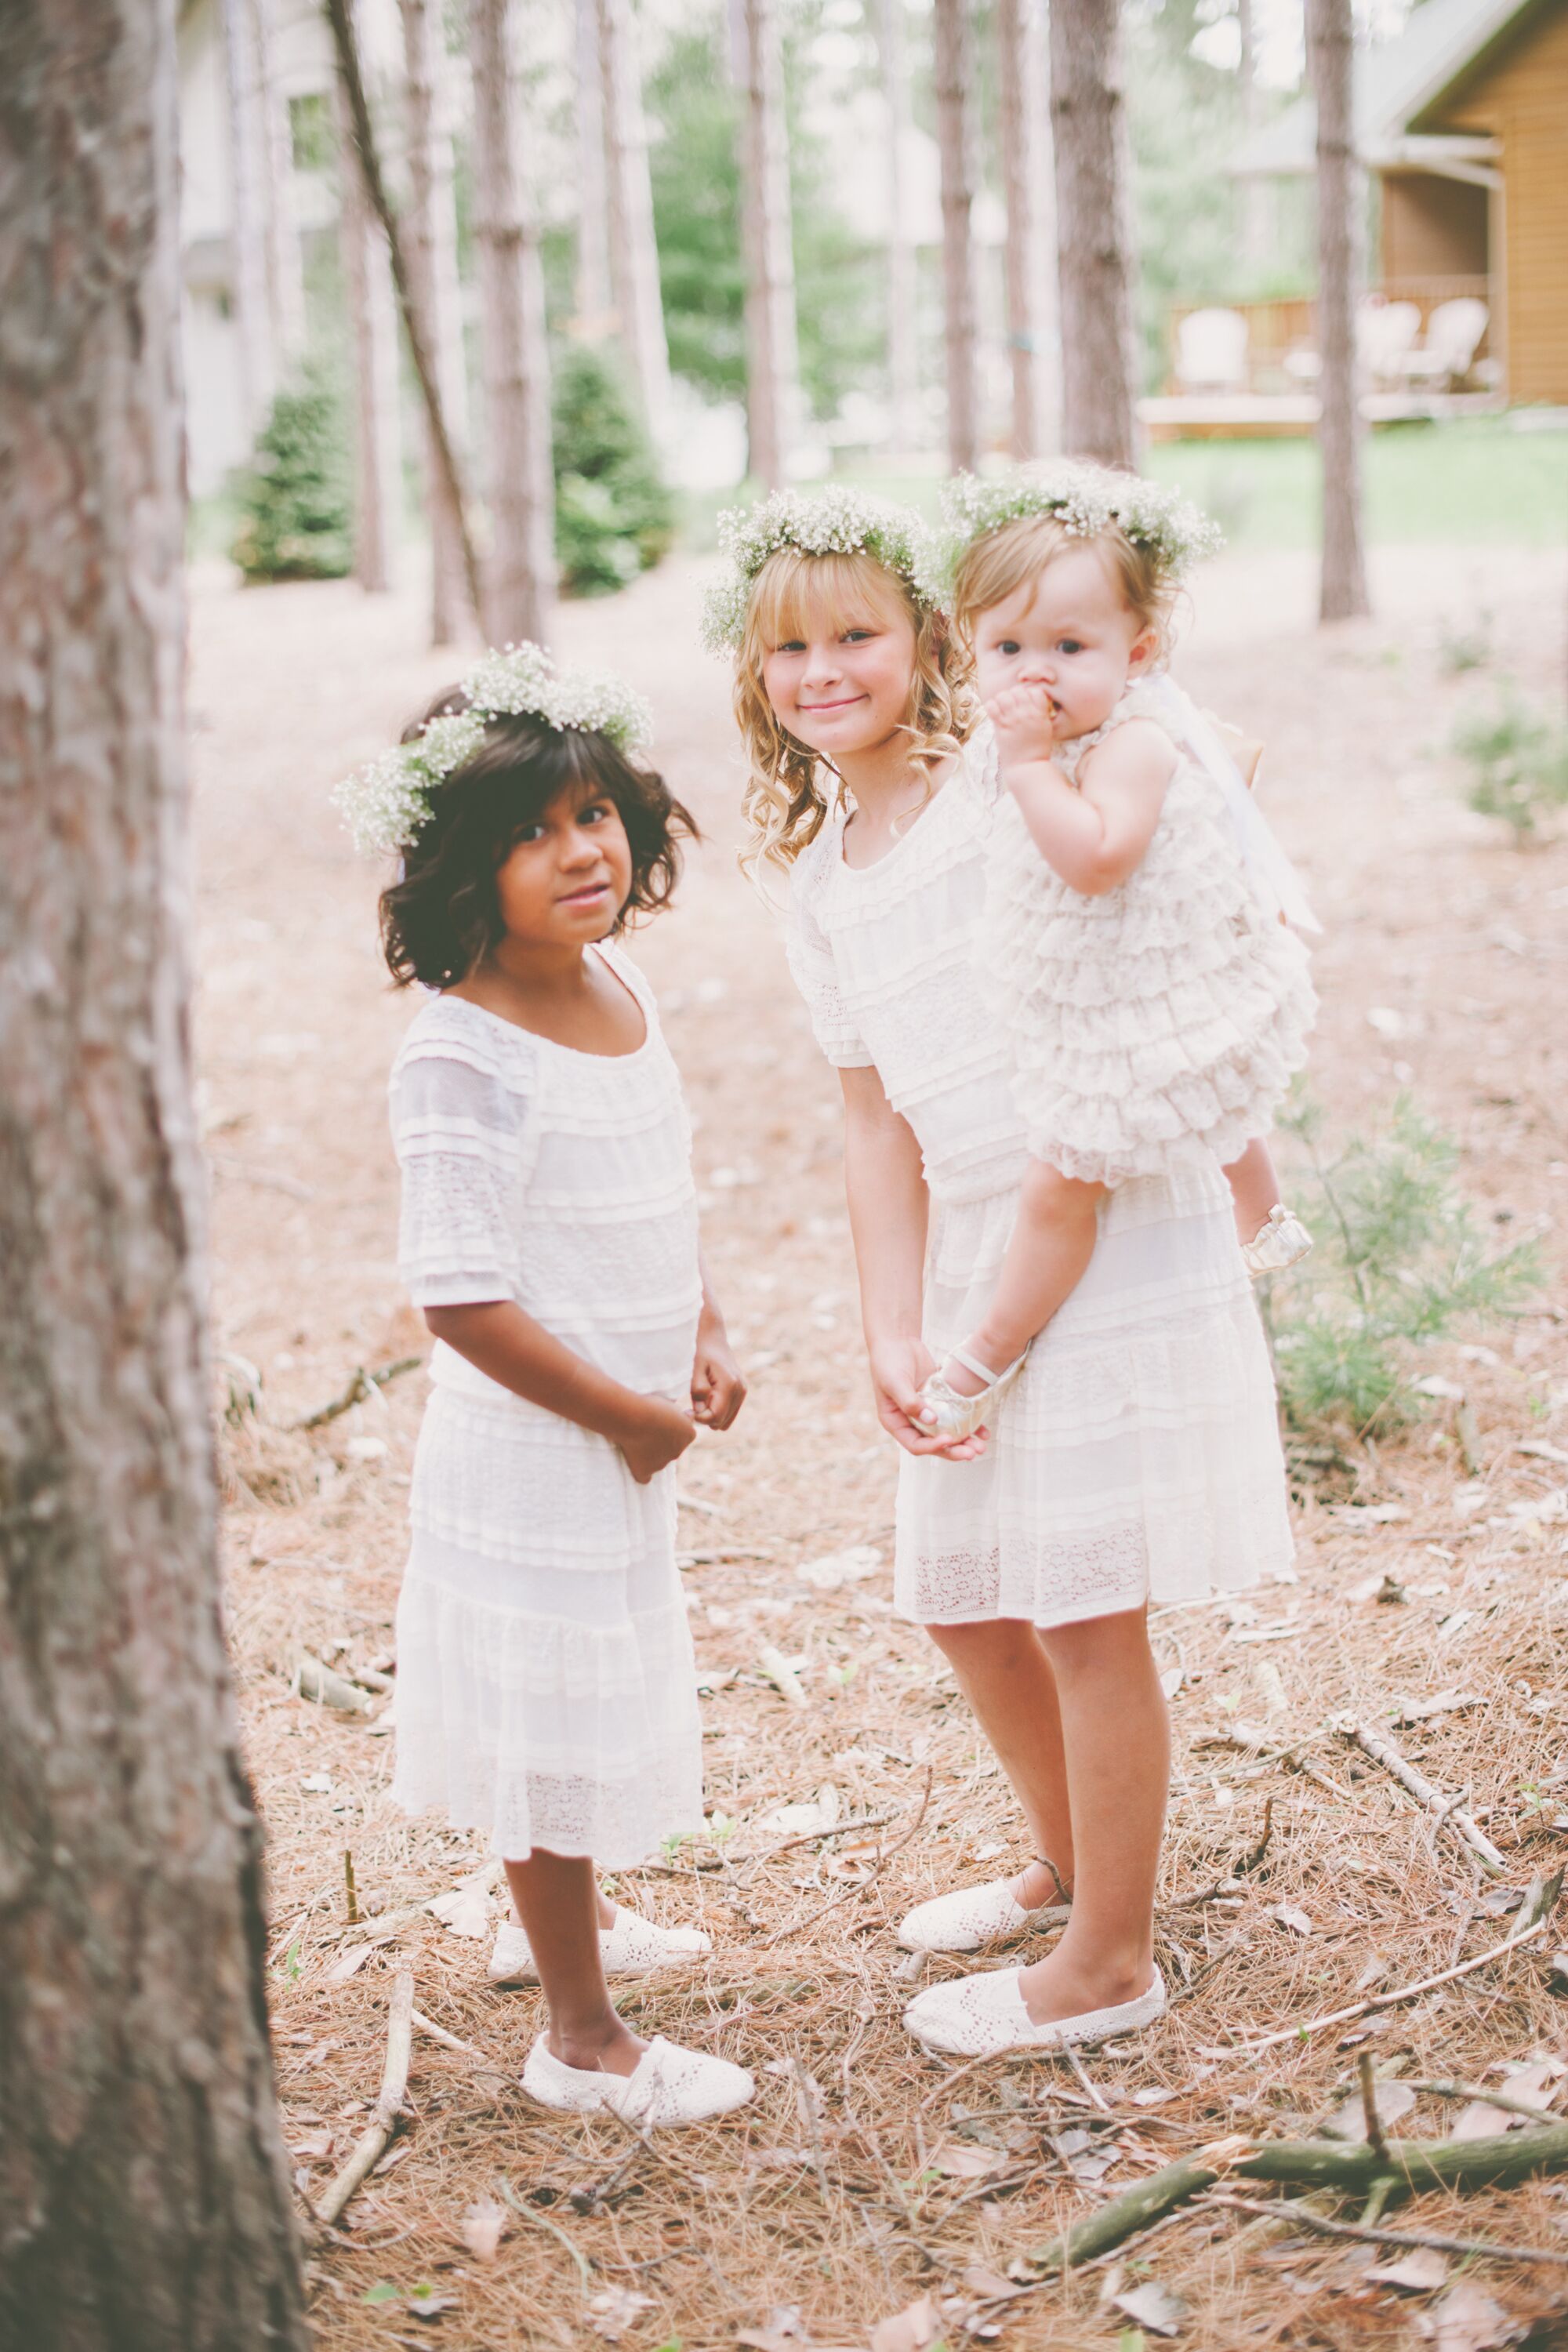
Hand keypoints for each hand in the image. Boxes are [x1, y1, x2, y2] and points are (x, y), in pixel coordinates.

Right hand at [616, 1394, 696, 1484]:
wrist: (634, 1417)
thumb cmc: (651, 1405)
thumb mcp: (670, 1403)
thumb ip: (679, 1413)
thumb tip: (688, 1415)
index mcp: (689, 1434)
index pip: (685, 1433)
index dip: (672, 1425)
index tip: (660, 1417)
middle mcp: (679, 1451)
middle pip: (672, 1448)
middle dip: (662, 1440)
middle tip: (646, 1428)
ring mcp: (662, 1463)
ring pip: (659, 1461)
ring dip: (651, 1453)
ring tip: (636, 1439)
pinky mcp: (645, 1471)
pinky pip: (645, 1477)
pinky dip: (642, 1472)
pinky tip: (636, 1464)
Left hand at [690, 1320, 745, 1429]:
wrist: (712, 1337)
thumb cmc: (700, 1351)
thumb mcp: (694, 1368)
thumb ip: (698, 1390)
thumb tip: (700, 1412)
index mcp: (729, 1384)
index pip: (715, 1417)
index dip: (699, 1418)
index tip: (686, 1411)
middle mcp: (740, 1389)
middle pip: (720, 1422)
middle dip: (705, 1417)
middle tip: (691, 1404)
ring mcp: (742, 1391)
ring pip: (725, 1421)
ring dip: (711, 1415)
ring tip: (699, 1399)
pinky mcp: (741, 1392)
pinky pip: (728, 1414)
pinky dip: (717, 1411)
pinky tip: (707, 1398)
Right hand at [868, 1335, 987, 1460]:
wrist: (897, 1341)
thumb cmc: (889, 1361)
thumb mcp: (895, 1382)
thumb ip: (910, 1402)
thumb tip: (931, 1420)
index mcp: (896, 1423)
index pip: (915, 1445)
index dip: (932, 1446)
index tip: (948, 1440)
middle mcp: (912, 1423)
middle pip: (934, 1444)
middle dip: (954, 1450)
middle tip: (972, 1453)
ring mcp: (927, 1414)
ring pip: (947, 1434)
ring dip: (965, 1442)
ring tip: (981, 1447)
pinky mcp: (940, 1403)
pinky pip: (956, 1418)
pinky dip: (970, 1426)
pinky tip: (984, 1431)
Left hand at [987, 682, 1061, 772]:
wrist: (1027, 767)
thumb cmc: (1037, 749)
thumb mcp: (1045, 728)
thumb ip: (1039, 712)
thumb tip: (1029, 698)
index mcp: (1040, 714)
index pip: (1036, 691)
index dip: (1029, 693)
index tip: (1025, 702)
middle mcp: (1027, 715)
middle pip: (1018, 690)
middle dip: (1014, 695)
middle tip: (1012, 705)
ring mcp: (1013, 720)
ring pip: (1003, 695)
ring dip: (1001, 699)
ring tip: (1002, 708)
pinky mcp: (1001, 727)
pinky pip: (991, 707)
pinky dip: (991, 706)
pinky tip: (995, 713)